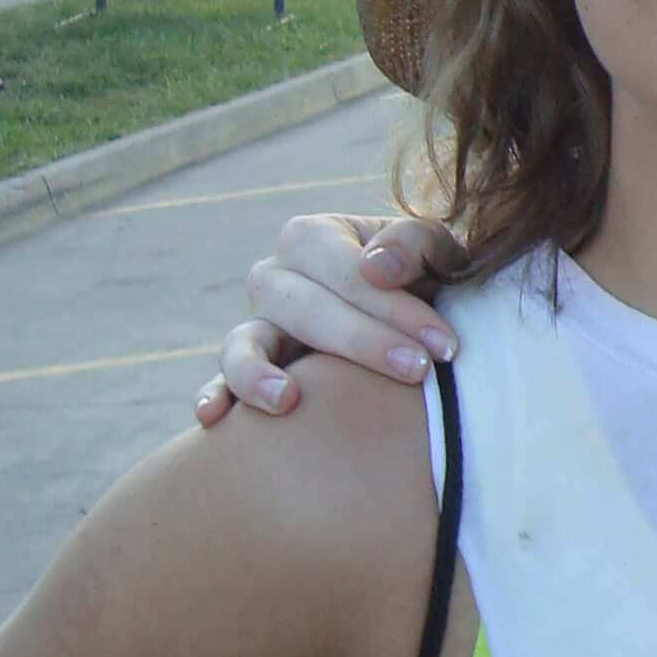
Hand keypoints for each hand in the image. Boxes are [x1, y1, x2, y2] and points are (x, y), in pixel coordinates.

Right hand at [196, 214, 465, 425]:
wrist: (421, 317)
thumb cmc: (429, 277)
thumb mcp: (436, 249)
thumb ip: (413, 242)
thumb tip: (375, 268)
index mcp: (312, 237)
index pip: (345, 269)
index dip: (393, 306)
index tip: (442, 344)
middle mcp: (275, 279)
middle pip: (301, 307)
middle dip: (361, 341)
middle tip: (417, 371)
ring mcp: (257, 326)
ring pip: (243, 344)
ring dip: (258, 372)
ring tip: (289, 400)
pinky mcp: (249, 372)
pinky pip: (222, 384)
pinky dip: (215, 397)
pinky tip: (214, 419)